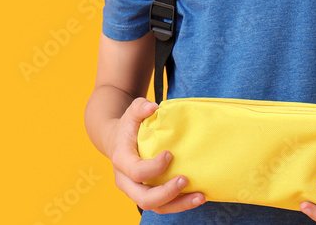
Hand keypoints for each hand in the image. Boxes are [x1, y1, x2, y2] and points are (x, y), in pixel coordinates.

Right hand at [108, 97, 204, 213]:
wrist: (115, 140)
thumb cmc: (127, 126)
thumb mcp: (131, 113)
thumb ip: (140, 108)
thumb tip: (153, 107)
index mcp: (122, 161)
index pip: (137, 171)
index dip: (155, 167)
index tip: (170, 154)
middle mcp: (125, 180)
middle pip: (144, 198)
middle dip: (167, 193)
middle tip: (185, 180)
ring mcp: (135, 191)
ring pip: (155, 207)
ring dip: (178, 205)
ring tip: (200, 197)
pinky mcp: (145, 194)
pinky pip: (162, 206)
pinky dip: (180, 204)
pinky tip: (197, 197)